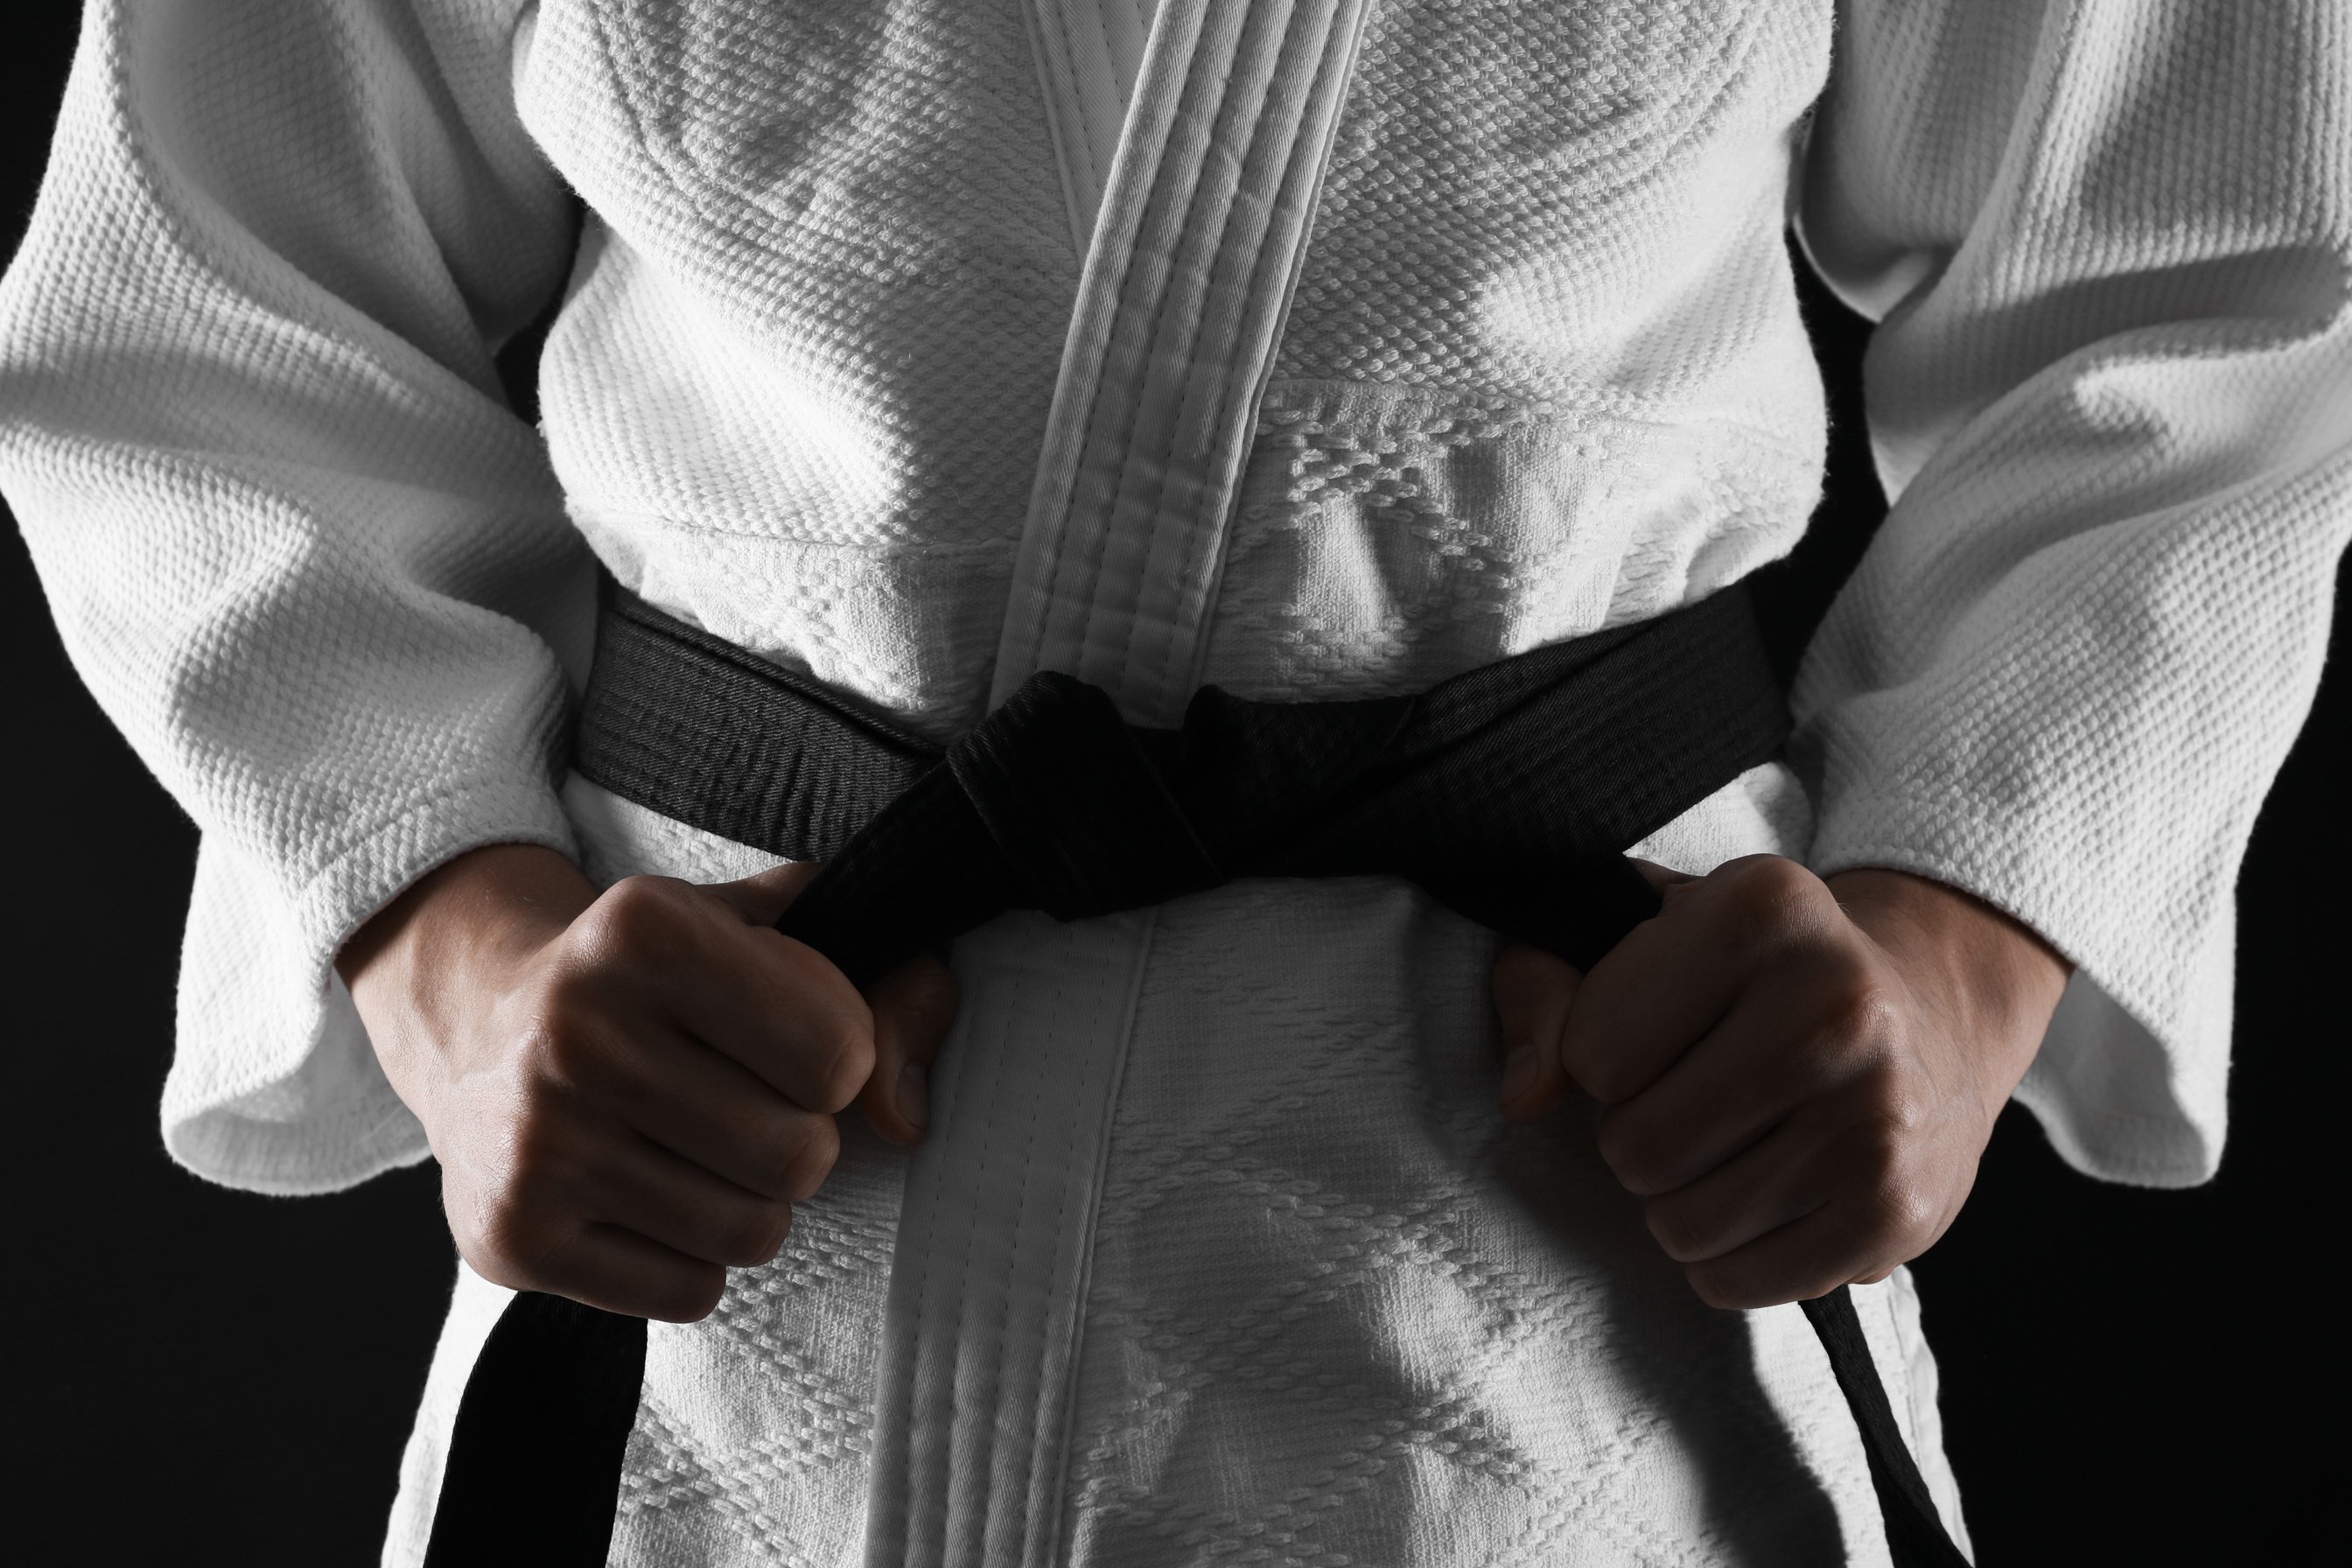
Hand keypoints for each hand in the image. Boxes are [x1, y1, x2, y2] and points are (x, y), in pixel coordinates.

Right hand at [338, 844, 957, 1321]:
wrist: (476, 1025)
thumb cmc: (662, 981)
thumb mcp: (774, 932)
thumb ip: (892, 986)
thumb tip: (907, 1115)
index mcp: (646, 931)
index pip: (838, 1053)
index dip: (841, 1058)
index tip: (792, 1043)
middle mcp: (578, 1032)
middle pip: (799, 1156)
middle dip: (802, 1141)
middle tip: (749, 1110)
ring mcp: (537, 1142)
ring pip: (751, 1233)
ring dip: (754, 1205)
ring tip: (702, 1154)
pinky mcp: (513, 1236)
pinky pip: (689, 1293)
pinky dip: (694, 1260)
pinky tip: (650, 1198)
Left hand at [1491, 856, 2069, 1308]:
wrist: (1930, 1014)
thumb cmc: (1749, 975)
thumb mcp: (1637, 935)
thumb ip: (1544, 989)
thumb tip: (1525, 1097)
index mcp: (1762, 909)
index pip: (1592, 1050)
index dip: (1601, 1055)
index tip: (1658, 1031)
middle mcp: (1837, 1006)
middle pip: (1635, 1147)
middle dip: (1636, 1137)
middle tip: (1693, 1100)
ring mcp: (1879, 1113)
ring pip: (1679, 1226)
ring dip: (1679, 1202)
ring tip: (1734, 1144)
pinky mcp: (1898, 1209)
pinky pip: (1737, 1284)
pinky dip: (1729, 1258)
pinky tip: (1770, 1194)